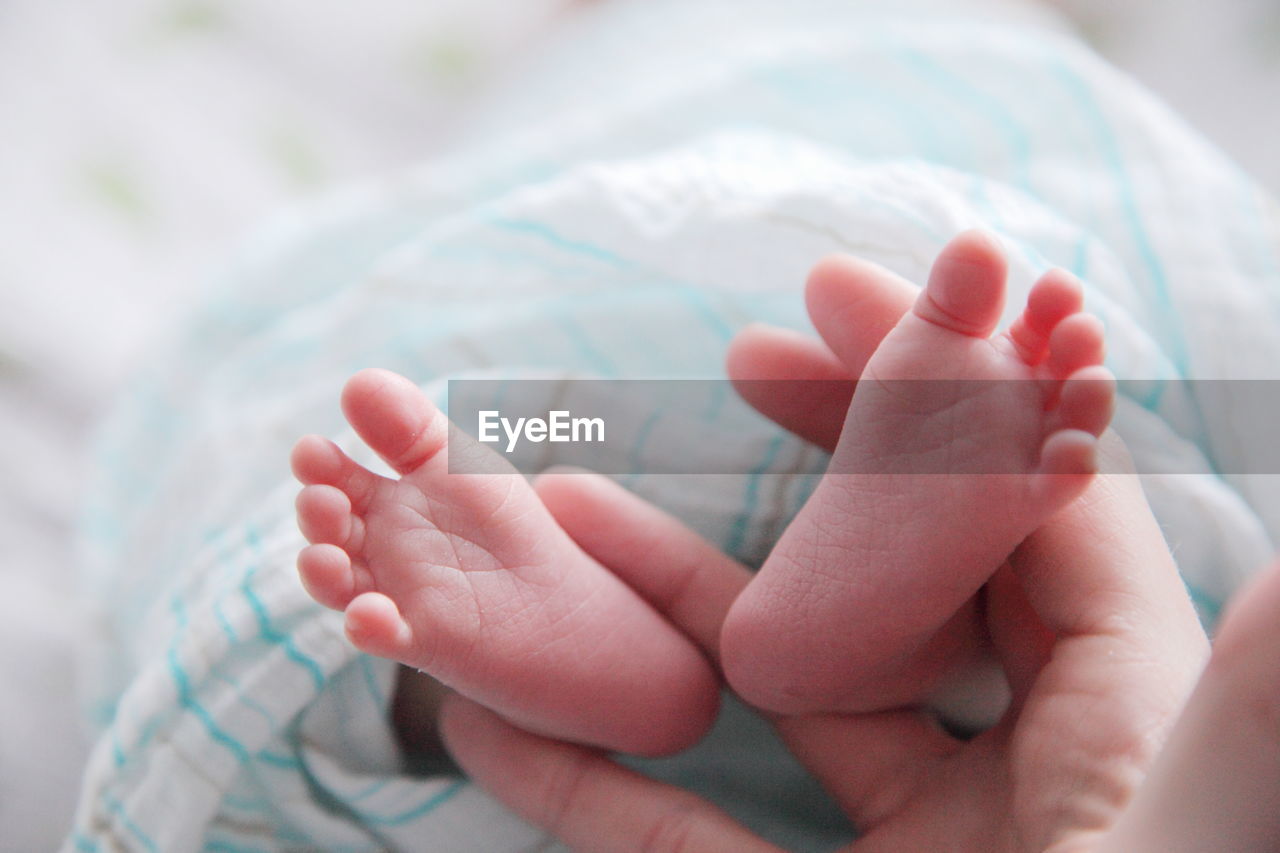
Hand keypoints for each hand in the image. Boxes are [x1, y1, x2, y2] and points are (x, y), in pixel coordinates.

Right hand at [437, 255, 1279, 850]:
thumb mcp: (1208, 846)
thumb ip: (1258, 695)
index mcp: (1128, 742)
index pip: (1025, 519)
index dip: (937, 401)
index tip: (838, 304)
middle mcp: (1020, 786)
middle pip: (892, 585)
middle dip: (792, 471)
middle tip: (719, 372)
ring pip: (766, 699)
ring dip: (646, 610)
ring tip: (542, 516)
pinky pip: (682, 836)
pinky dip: (584, 773)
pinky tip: (485, 704)